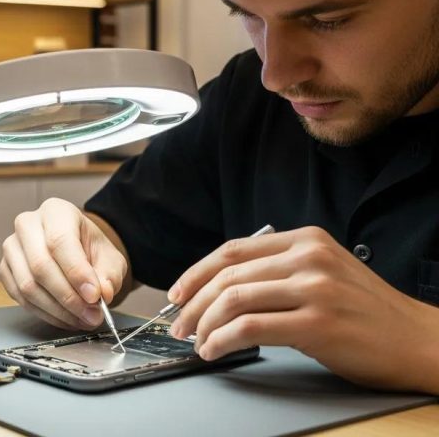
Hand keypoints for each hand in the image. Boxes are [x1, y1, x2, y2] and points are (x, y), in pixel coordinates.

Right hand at [0, 198, 128, 330]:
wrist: (75, 250)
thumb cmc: (89, 249)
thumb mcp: (110, 258)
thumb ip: (109, 275)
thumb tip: (102, 293)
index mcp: (55, 211)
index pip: (60, 241)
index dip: (77, 272)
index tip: (94, 296)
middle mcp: (27, 225)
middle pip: (40, 265)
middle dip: (68, 297)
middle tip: (91, 314)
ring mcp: (12, 248)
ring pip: (28, 285)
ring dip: (57, 310)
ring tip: (81, 319)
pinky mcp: (5, 270)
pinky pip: (21, 298)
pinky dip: (45, 313)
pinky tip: (65, 317)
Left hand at [168, 226, 438, 392]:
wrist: (419, 339)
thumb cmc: (366, 312)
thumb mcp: (324, 272)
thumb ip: (279, 269)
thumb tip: (220, 287)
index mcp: (305, 239)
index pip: (232, 250)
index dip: (196, 273)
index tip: (177, 293)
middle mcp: (309, 257)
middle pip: (228, 275)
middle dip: (193, 303)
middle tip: (179, 325)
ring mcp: (315, 288)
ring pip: (234, 300)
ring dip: (205, 324)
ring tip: (196, 341)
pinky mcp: (318, 323)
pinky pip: (251, 328)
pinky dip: (223, 340)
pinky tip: (215, 351)